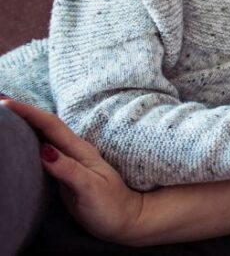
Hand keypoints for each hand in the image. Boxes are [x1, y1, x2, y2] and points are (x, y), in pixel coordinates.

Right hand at [0, 97, 145, 243]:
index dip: (28, 112)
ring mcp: (67, 163)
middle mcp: (72, 152)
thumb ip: (68, 169)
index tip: (6, 103)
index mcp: (79, 151)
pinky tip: (18, 143)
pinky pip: (40, 155)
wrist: (124, 219)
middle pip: (44, 127)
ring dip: (23, 126)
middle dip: (22, 113)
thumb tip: (43, 150)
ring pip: (42, 138)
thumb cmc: (111, 205)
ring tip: (3, 117)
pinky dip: (27, 145)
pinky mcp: (62, 175)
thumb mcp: (91, 187)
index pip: (50, 126)